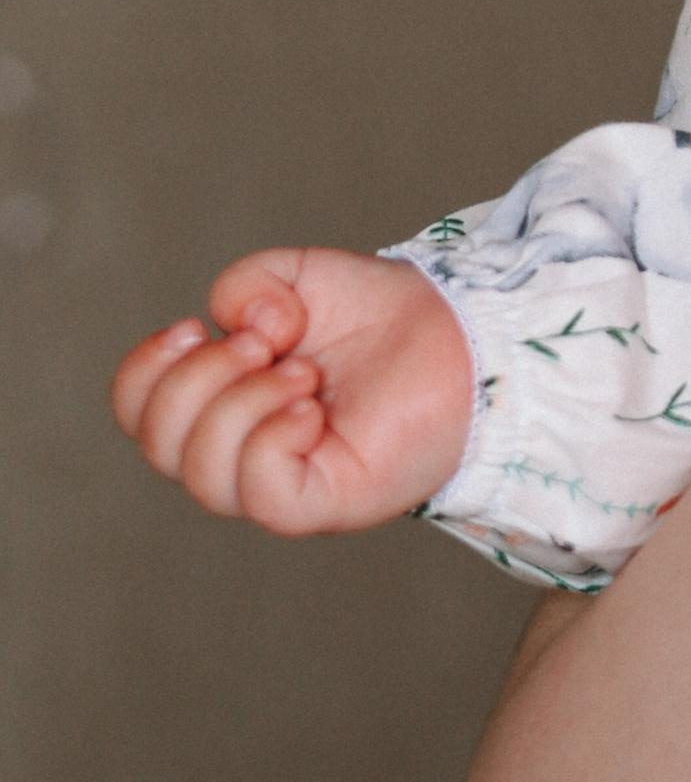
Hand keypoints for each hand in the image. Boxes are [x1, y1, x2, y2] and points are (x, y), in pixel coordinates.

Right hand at [111, 249, 473, 534]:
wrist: (461, 334)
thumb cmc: (381, 317)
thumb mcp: (297, 278)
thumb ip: (246, 284)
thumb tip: (237, 331)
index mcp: (224, 406)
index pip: (138, 415)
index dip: (145, 371)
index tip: (193, 327)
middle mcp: (245, 454)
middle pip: (158, 444)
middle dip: (199, 378)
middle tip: (266, 344)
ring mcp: (284, 484)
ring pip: (201, 474)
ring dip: (238, 404)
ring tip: (300, 372)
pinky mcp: (327, 504)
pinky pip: (261, 495)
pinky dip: (269, 441)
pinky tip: (308, 409)